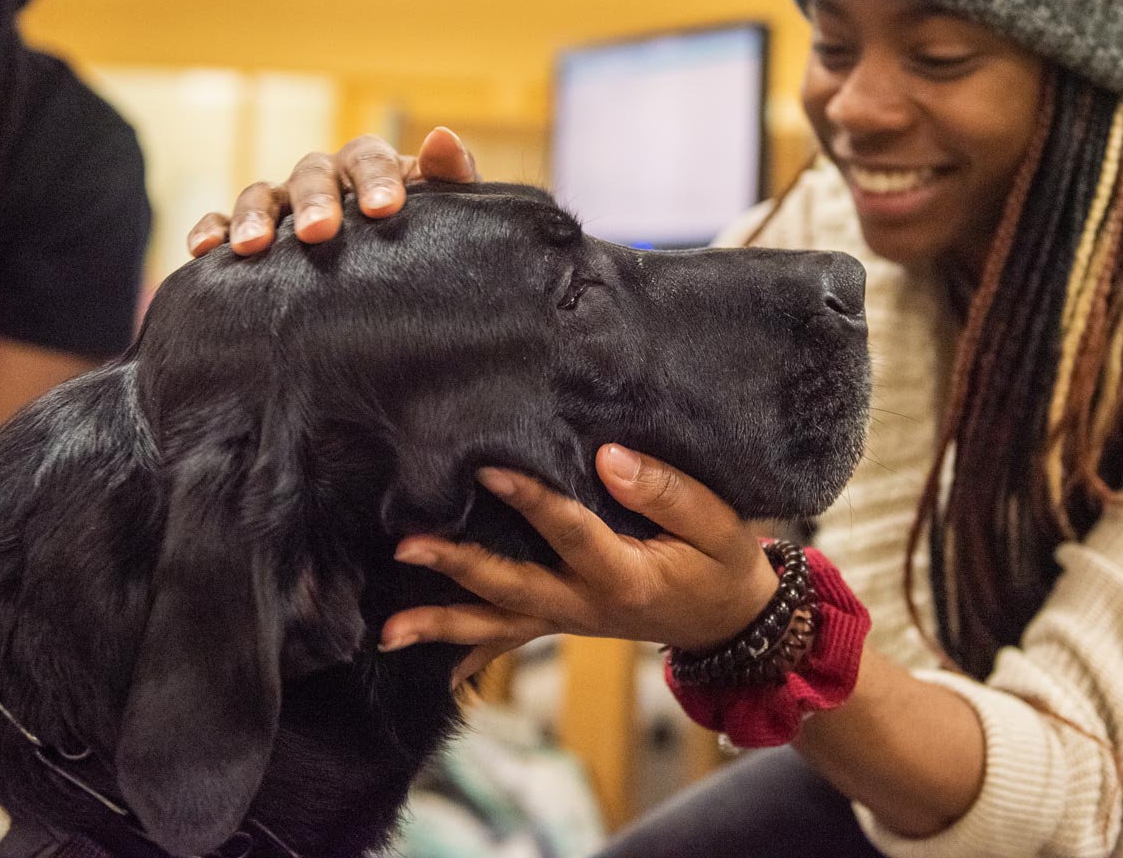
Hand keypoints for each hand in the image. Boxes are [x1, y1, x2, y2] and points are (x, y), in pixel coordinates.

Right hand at [186, 126, 478, 256]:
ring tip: (252, 248)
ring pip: (263, 194)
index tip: (385, 209)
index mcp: (370, 167)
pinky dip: (211, 228)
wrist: (397, 278)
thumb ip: (450, 176)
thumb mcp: (446, 213)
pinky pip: (222, 221)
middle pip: (312, 175)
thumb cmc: (424, 238)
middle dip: (315, 203)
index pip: (368, 159)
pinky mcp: (249, 231)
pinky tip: (204, 250)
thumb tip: (442, 137)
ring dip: (256, 217)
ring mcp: (283, 202)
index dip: (375, 180)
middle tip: (319, 234)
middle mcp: (323, 178)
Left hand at [379, 444, 780, 684]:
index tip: (486, 468)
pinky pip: (509, 641)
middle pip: (513, 589)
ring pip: (498, 625)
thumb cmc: (725, 565)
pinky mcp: (565, 621)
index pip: (569, 532)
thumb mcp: (718, 525)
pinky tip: (430, 666)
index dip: (529, 499)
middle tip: (408, 547)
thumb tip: (606, 457)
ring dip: (442, 625)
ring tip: (388, 631)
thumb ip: (666, 491)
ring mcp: (571, 620)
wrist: (734, 622)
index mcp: (625, 575)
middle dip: (457, 567)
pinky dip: (468, 652)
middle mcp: (588, 606)